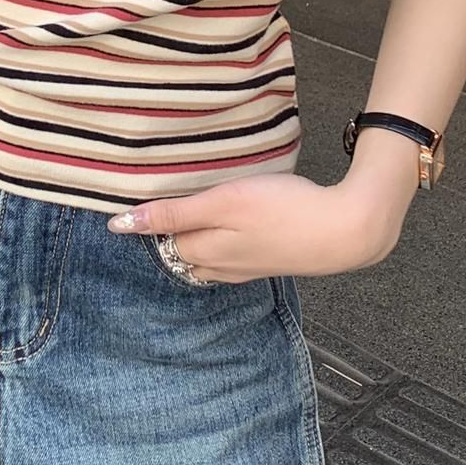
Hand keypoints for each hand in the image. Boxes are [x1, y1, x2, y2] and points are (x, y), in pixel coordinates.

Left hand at [107, 170, 408, 283]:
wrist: (345, 230)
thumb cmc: (284, 209)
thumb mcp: (222, 202)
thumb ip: (174, 213)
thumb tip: (121, 224)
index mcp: (204, 250)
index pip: (160, 238)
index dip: (150, 218)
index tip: (143, 197)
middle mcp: (220, 266)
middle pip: (182, 250)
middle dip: (171, 231)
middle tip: (170, 196)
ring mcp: (246, 268)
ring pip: (207, 256)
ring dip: (197, 237)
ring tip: (196, 211)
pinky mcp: (269, 261)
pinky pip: (233, 257)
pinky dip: (224, 243)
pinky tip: (233, 227)